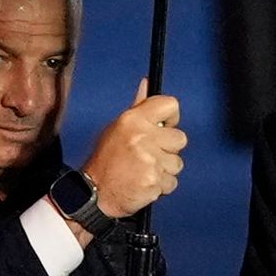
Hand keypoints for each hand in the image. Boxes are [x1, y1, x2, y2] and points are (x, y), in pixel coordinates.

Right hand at [79, 90, 188, 217]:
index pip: (170, 104)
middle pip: (180, 138)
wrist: (94, 193)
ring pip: (177, 163)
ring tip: (144, 171)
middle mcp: (142, 137)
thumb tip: (147, 83)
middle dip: (169, 149)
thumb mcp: (118, 128)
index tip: (166, 127)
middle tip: (150, 155)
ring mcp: (149, 160)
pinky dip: (161, 186)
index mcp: (132, 120)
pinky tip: (144, 183)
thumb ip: (138, 107)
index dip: (171, 118)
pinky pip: (172, 182)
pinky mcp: (153, 181)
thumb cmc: (106, 160)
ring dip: (165, 170)